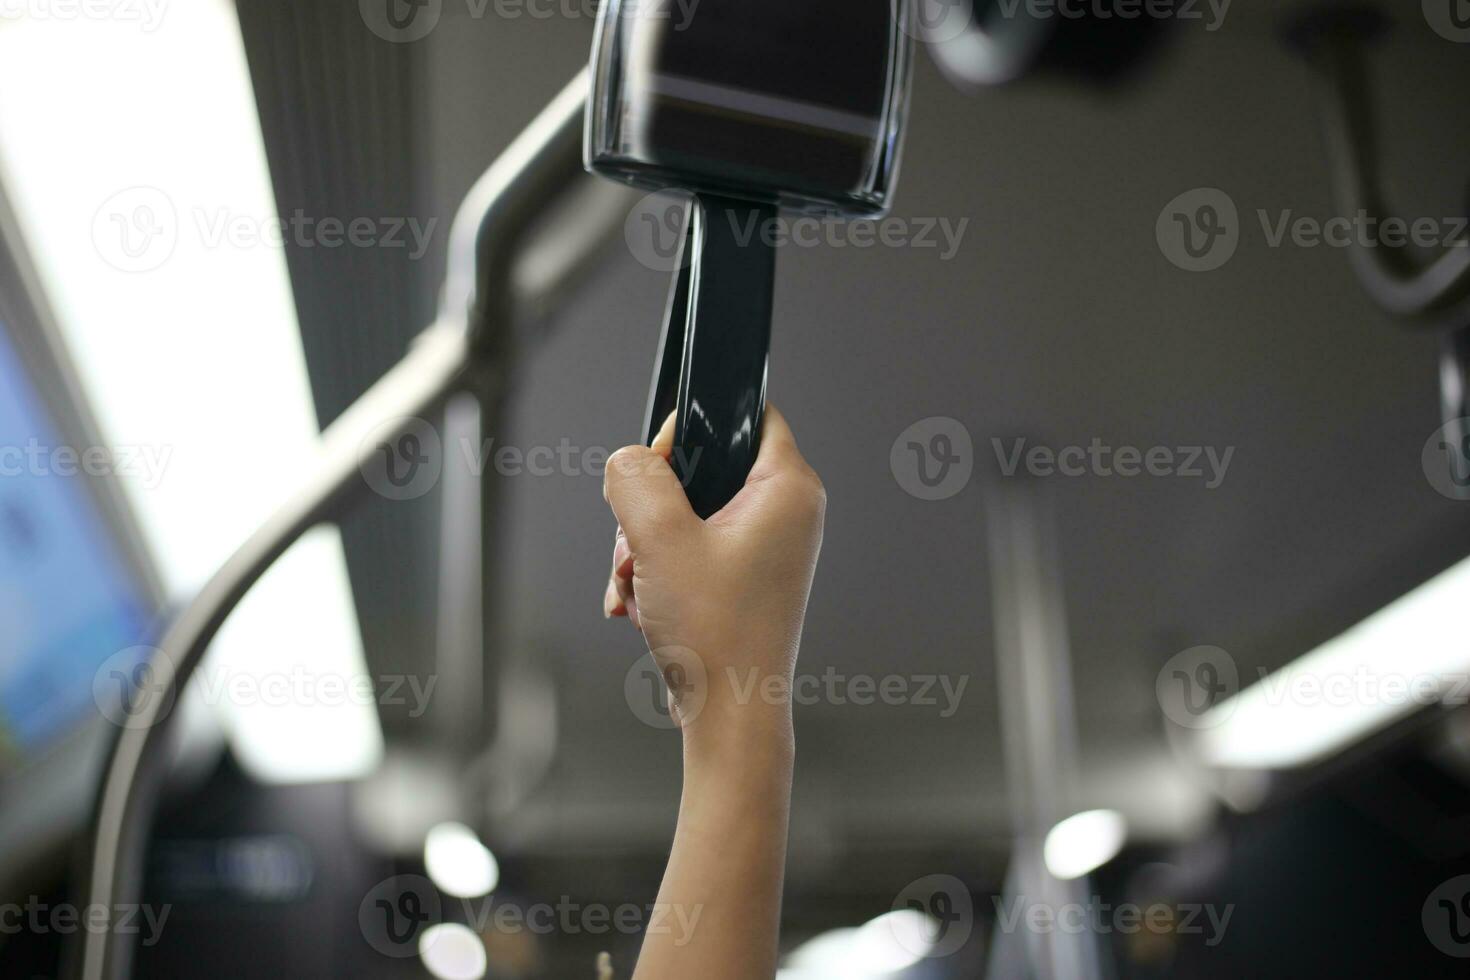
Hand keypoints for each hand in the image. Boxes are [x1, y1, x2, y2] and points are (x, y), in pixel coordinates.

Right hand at [601, 404, 825, 738]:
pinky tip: (642, 605)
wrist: (727, 715)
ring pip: (683, 514)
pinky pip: (686, 552)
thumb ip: (636, 478)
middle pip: (701, 469)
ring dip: (645, 547)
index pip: (747, 413)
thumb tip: (627, 462)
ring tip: (638, 585)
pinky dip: (656, 573)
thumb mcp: (659, 538)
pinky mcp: (741, 579)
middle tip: (639, 545)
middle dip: (650, 507)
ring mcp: (764, 549)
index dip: (692, 428)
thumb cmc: (715, 635)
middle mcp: (784, 513)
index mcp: (788, 488)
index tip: (659, 465)